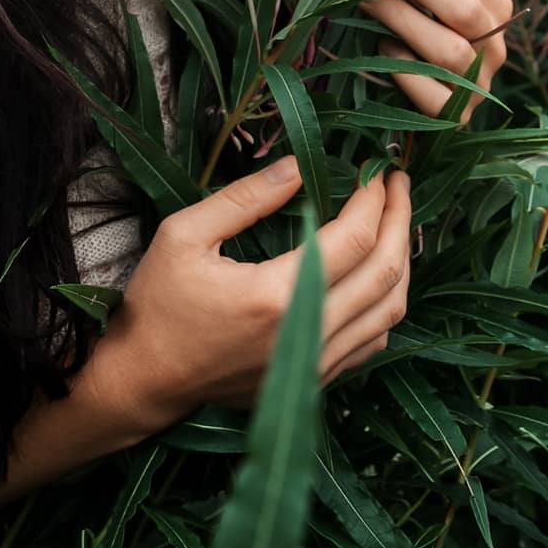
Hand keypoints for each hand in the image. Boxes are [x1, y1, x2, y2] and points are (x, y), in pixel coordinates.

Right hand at [105, 157, 411, 424]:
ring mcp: (315, 365)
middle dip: (400, 221)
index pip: (354, 240)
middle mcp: (306, 335)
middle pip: (385, 274)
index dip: (373, 200)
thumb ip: (245, 198)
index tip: (374, 170)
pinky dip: (386, 301)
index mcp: (275, 295)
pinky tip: (377, 272)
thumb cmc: (159, 304)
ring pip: (390, 312)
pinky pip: (373, 340)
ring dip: (402, 262)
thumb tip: (297, 166)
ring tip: (395, 222)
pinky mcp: (314, 381)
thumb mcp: (184, 234)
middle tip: (399, 185)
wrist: (145, 380)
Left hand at [360, 0, 511, 122]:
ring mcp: (479, 86)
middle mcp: (495, 46)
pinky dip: (406, 75)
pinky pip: (437, 100)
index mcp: (493, 4)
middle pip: (463, 9)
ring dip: (399, 21)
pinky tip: (384, 52)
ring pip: (449, 52)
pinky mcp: (455, 120)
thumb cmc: (408, 24)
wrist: (403, 97)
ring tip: (363, 1)